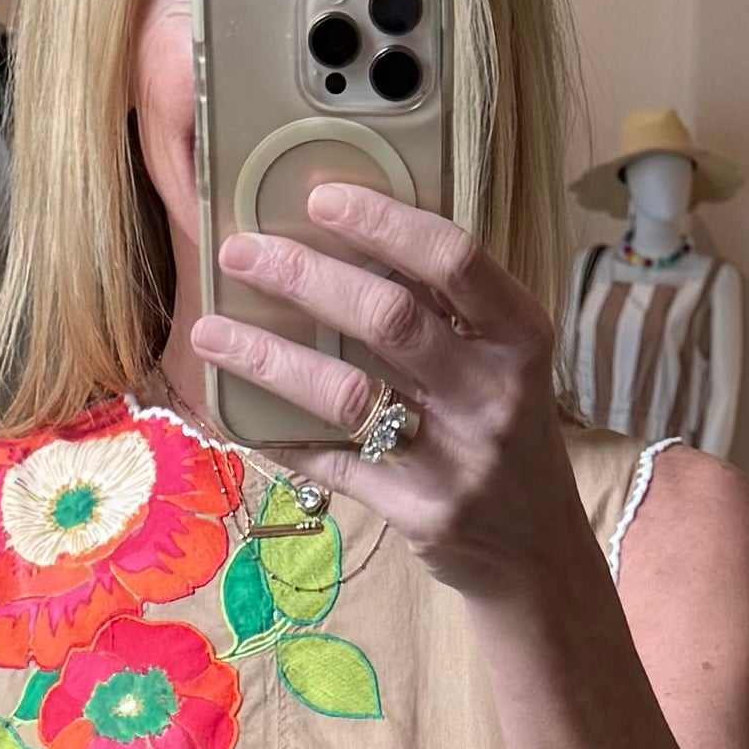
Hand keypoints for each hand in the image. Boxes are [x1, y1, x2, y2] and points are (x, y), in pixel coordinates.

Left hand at [190, 181, 581, 600]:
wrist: (538, 552)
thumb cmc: (508, 433)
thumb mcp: (503, 363)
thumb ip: (446, 311)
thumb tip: (345, 242)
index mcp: (518, 337)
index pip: (452, 259)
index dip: (383, 222)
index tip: (319, 197)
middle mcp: (492, 394)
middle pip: (387, 317)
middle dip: (303, 276)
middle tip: (241, 252)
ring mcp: (455, 458)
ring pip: (346, 393)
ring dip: (268, 356)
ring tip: (210, 331)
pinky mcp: (418, 512)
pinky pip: (332, 462)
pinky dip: (279, 435)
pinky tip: (236, 411)